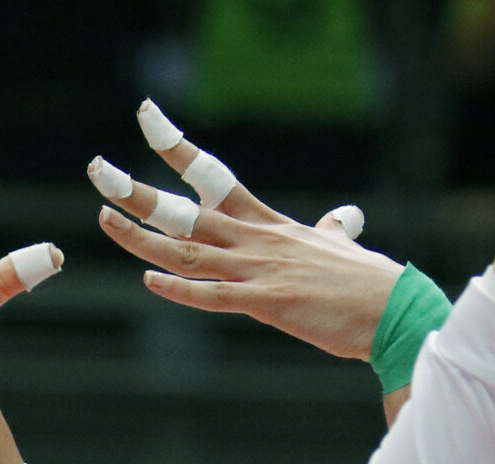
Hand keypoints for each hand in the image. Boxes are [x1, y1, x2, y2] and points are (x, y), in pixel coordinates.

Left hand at [91, 111, 402, 359]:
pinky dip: (180, 290)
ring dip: (142, 238)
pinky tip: (149, 280)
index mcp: (267, 225)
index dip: (178, 151)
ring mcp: (259, 270)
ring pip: (187, 252)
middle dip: (138, 194)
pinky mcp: (268, 302)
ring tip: (105, 220)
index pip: (214, 178)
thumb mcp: (341, 248)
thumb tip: (343, 218)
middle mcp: (256, 240)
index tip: (148, 122)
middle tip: (99, 173)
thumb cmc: (367, 284)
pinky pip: (214, 296)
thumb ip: (331, 231)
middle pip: (186, 211)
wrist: (395, 311)